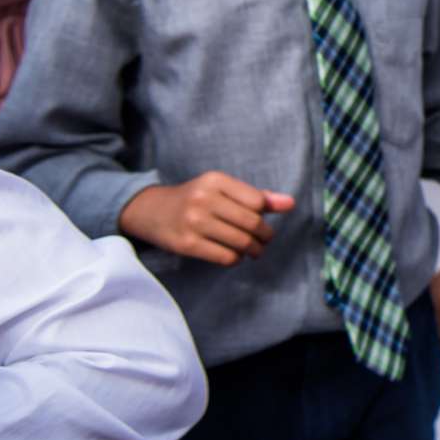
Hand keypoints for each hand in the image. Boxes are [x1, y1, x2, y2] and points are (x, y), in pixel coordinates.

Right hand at [118, 171, 295, 265]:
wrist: (149, 211)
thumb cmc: (195, 199)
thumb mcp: (221, 189)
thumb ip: (256, 196)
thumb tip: (290, 203)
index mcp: (215, 180)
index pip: (257, 202)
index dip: (266, 215)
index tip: (264, 222)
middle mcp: (203, 198)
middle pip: (251, 223)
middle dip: (265, 236)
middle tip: (265, 241)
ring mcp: (193, 222)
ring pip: (241, 242)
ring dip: (254, 250)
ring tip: (254, 250)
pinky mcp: (186, 244)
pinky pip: (225, 257)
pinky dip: (236, 259)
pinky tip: (235, 255)